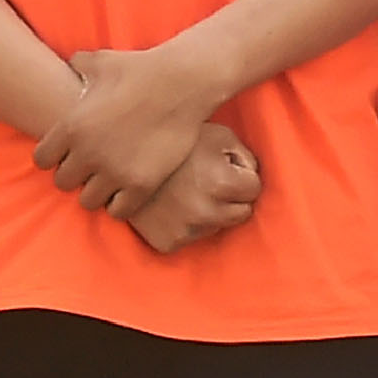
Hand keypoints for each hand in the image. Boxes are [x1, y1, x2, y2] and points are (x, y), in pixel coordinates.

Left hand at [35, 44, 225, 218]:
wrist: (182, 82)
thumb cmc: (140, 68)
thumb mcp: (100, 62)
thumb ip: (77, 66)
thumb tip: (71, 65)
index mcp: (71, 127)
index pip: (42, 160)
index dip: (54, 157)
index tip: (68, 152)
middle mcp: (88, 153)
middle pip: (63, 182)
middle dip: (75, 175)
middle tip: (91, 166)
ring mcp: (114, 172)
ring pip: (88, 201)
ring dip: (96, 191)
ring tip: (109, 180)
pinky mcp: (141, 184)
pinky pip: (117, 211)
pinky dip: (120, 204)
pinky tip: (128, 189)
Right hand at [125, 127, 263, 254]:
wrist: (123, 155)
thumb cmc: (177, 141)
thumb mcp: (217, 135)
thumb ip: (242, 155)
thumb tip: (253, 176)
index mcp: (221, 184)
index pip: (254, 189)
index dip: (240, 174)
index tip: (222, 166)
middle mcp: (205, 212)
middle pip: (241, 213)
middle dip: (230, 197)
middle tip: (205, 179)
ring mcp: (185, 230)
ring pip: (216, 225)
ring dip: (209, 210)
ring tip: (185, 189)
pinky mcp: (167, 243)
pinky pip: (192, 237)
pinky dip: (186, 224)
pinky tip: (172, 205)